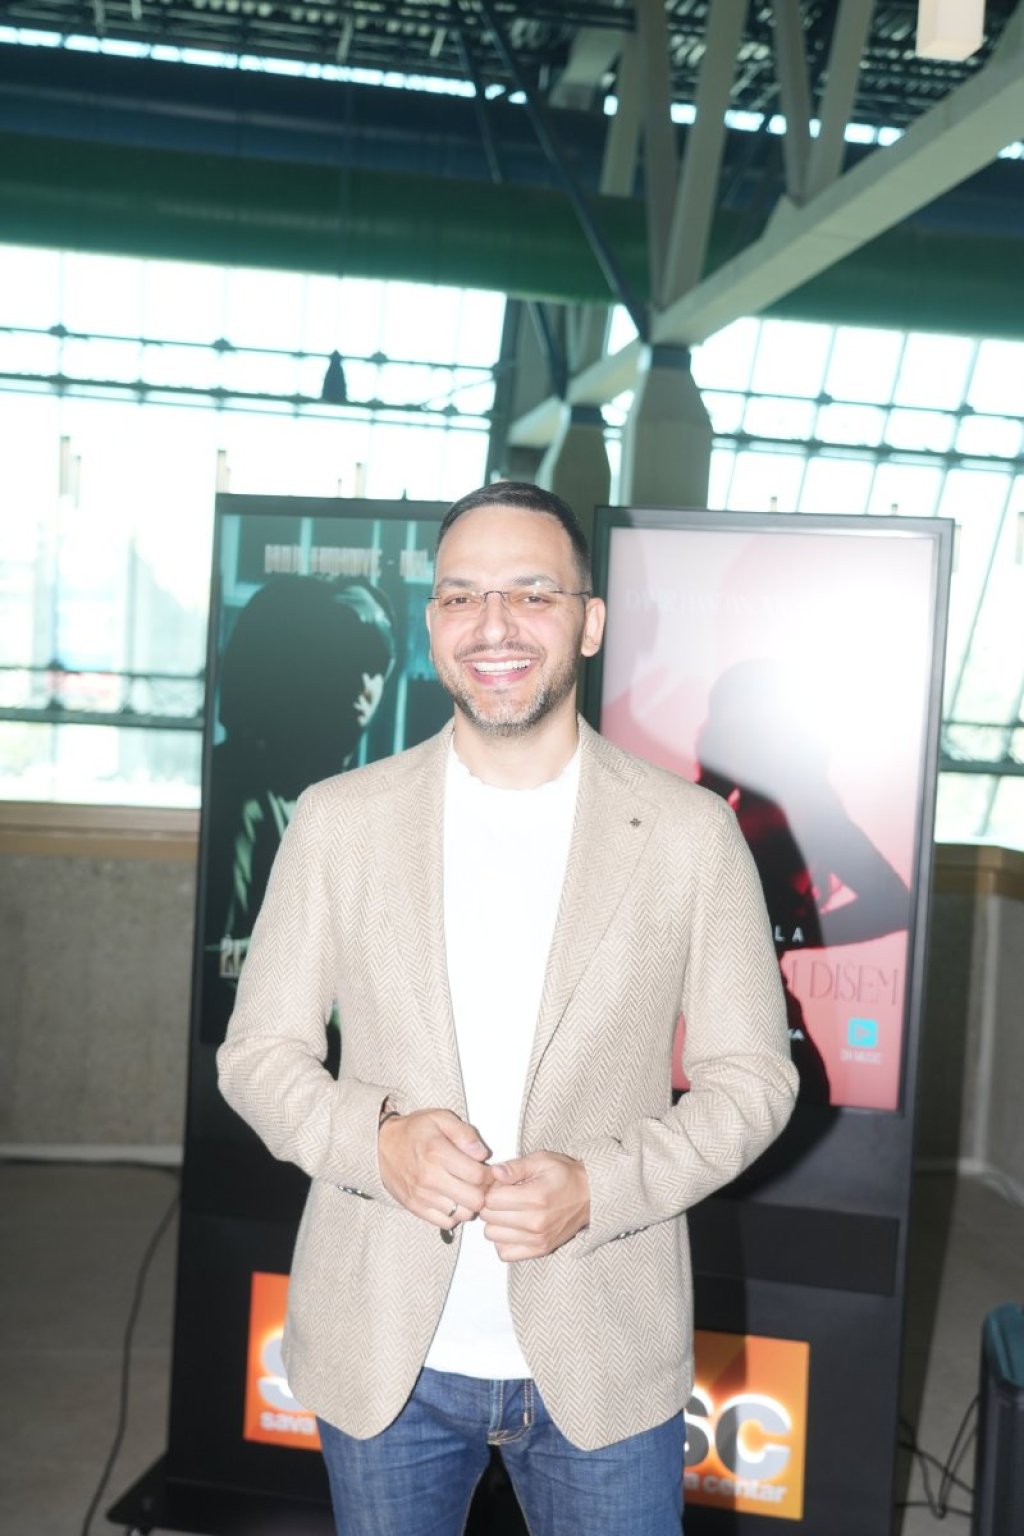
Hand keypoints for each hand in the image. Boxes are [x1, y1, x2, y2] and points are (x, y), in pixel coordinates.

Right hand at [378, 1109, 491, 1229]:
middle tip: (479, 1182)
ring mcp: (422, 1196)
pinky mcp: (416, 1208)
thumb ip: (464, 1134)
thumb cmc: (414, 1131)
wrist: (381, 1146)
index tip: (488, 1170)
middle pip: (474, 1199)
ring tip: (466, 1190)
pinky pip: (447, 1223)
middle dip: (483, 1191)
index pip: (478, 1175)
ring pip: (463, 1214)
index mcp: (437, 1152)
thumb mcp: (440, 1118)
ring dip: (469, 1204)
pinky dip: (454, 1214)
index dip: (489, 1174)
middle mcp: (429, 1178)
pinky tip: (452, 1199)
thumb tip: (482, 1154)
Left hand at [480, 1151, 589, 1260]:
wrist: (590, 1196)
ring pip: (493, 1236)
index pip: (491, 1200)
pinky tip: (512, 1227)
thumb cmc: (565, 1175)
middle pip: (489, 1218)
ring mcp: (538, 1239)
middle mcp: (536, 1222)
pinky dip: (503, 1241)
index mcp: (535, 1198)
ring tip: (509, 1211)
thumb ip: (515, 1166)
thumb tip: (494, 1173)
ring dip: (495, 1223)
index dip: (490, 1189)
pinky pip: (505, 1253)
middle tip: (504, 1196)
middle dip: (491, 1205)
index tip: (500, 1184)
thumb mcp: (541, 1160)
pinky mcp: (540, 1250)